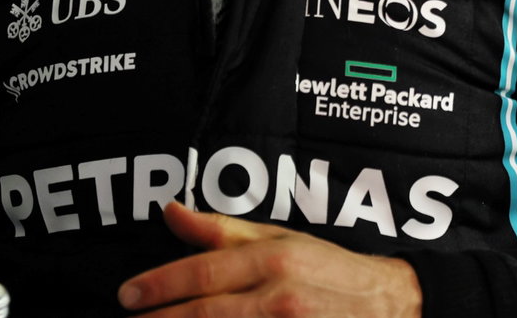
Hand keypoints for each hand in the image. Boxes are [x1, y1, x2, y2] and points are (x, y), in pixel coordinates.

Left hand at [118, 201, 422, 316]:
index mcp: (276, 258)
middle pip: (206, 313)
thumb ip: (222, 230)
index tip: (127, 295)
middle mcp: (282, 296)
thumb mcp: (279, 239)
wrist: (389, 304)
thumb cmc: (327, 269)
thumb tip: (171, 209)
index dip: (160, 285)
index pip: (204, 270)